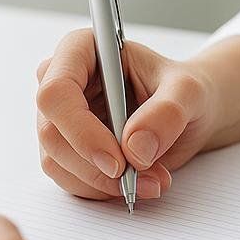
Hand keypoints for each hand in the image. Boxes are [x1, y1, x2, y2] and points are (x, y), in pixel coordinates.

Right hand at [36, 30, 220, 200]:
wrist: (188, 113)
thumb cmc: (183, 90)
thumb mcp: (188, 92)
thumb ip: (167, 113)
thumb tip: (135, 148)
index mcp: (82, 50)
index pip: (57, 91)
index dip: (81, 131)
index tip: (118, 161)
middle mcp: (63, 81)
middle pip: (51, 132)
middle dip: (96, 166)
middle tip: (141, 178)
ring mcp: (61, 117)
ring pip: (56, 161)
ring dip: (103, 183)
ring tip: (152, 180)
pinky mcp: (67, 148)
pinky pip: (69, 178)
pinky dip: (103, 189)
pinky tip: (137, 183)